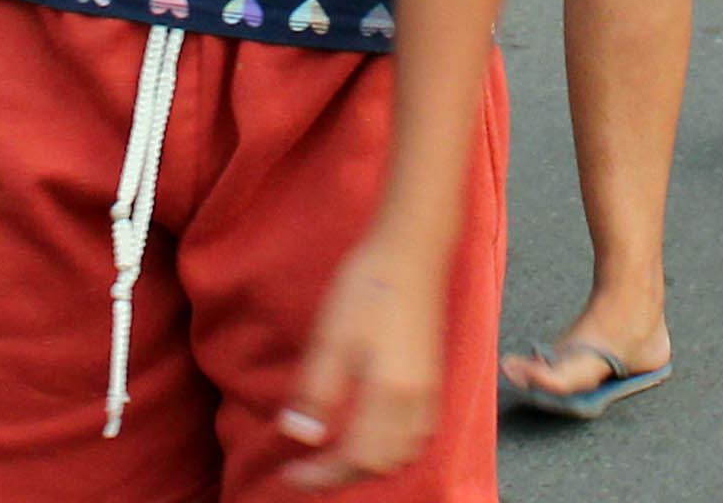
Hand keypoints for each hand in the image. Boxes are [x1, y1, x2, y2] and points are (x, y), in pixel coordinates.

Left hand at [279, 240, 446, 491]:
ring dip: (372, 464)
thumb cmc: (369, 286)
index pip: (354, 458)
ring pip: (404, 452)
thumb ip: (317, 392)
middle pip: (382, 463)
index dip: (320, 475)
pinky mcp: (432, 376)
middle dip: (345, 475)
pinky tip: (372, 433)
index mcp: (389, 394)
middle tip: (310, 468)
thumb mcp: (331, 338)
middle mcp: (415, 400)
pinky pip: (418, 433)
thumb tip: (300, 436)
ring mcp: (429, 389)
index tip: (289, 474)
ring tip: (338, 456)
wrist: (412, 247)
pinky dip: (394, 447)